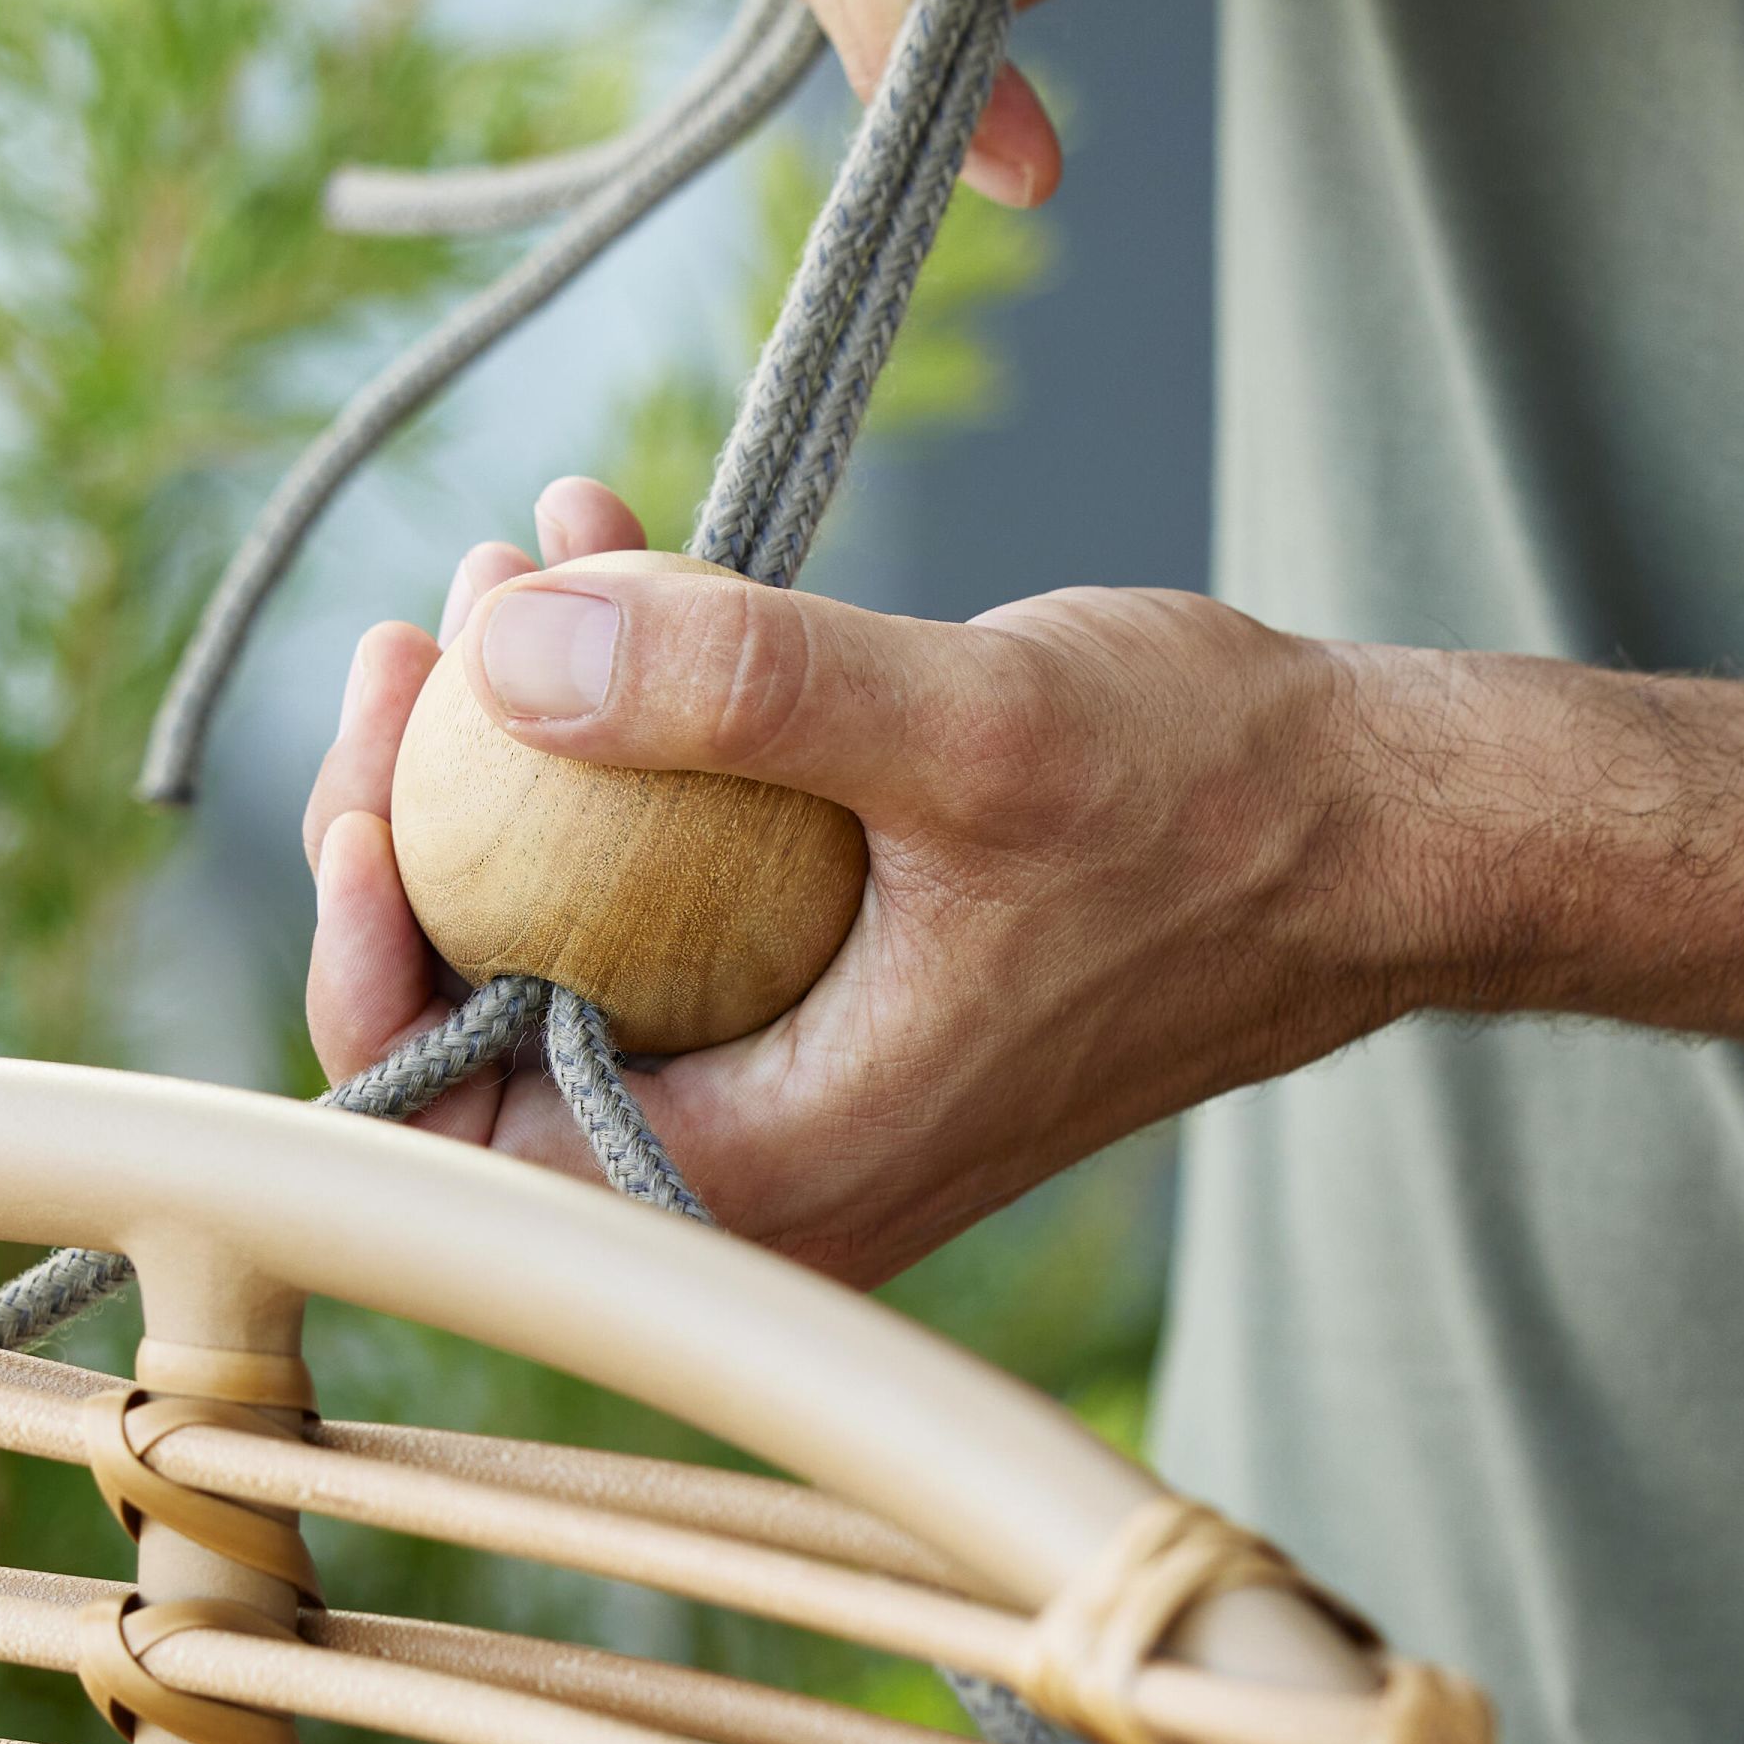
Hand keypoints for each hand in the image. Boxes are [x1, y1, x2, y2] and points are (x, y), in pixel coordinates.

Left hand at [302, 507, 1396, 1283]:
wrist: (1381, 839)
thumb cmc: (1213, 804)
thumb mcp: (971, 725)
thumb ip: (738, 690)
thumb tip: (506, 649)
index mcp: (763, 1185)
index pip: (455, 1135)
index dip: (363, 963)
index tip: (364, 782)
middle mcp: (757, 1177)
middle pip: (480, 1028)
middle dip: (422, 813)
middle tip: (428, 626)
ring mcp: (789, 1090)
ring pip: (566, 942)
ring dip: (523, 746)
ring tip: (526, 558)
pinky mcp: (823, 1003)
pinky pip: (664, 894)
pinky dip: (631, 743)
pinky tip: (624, 570)